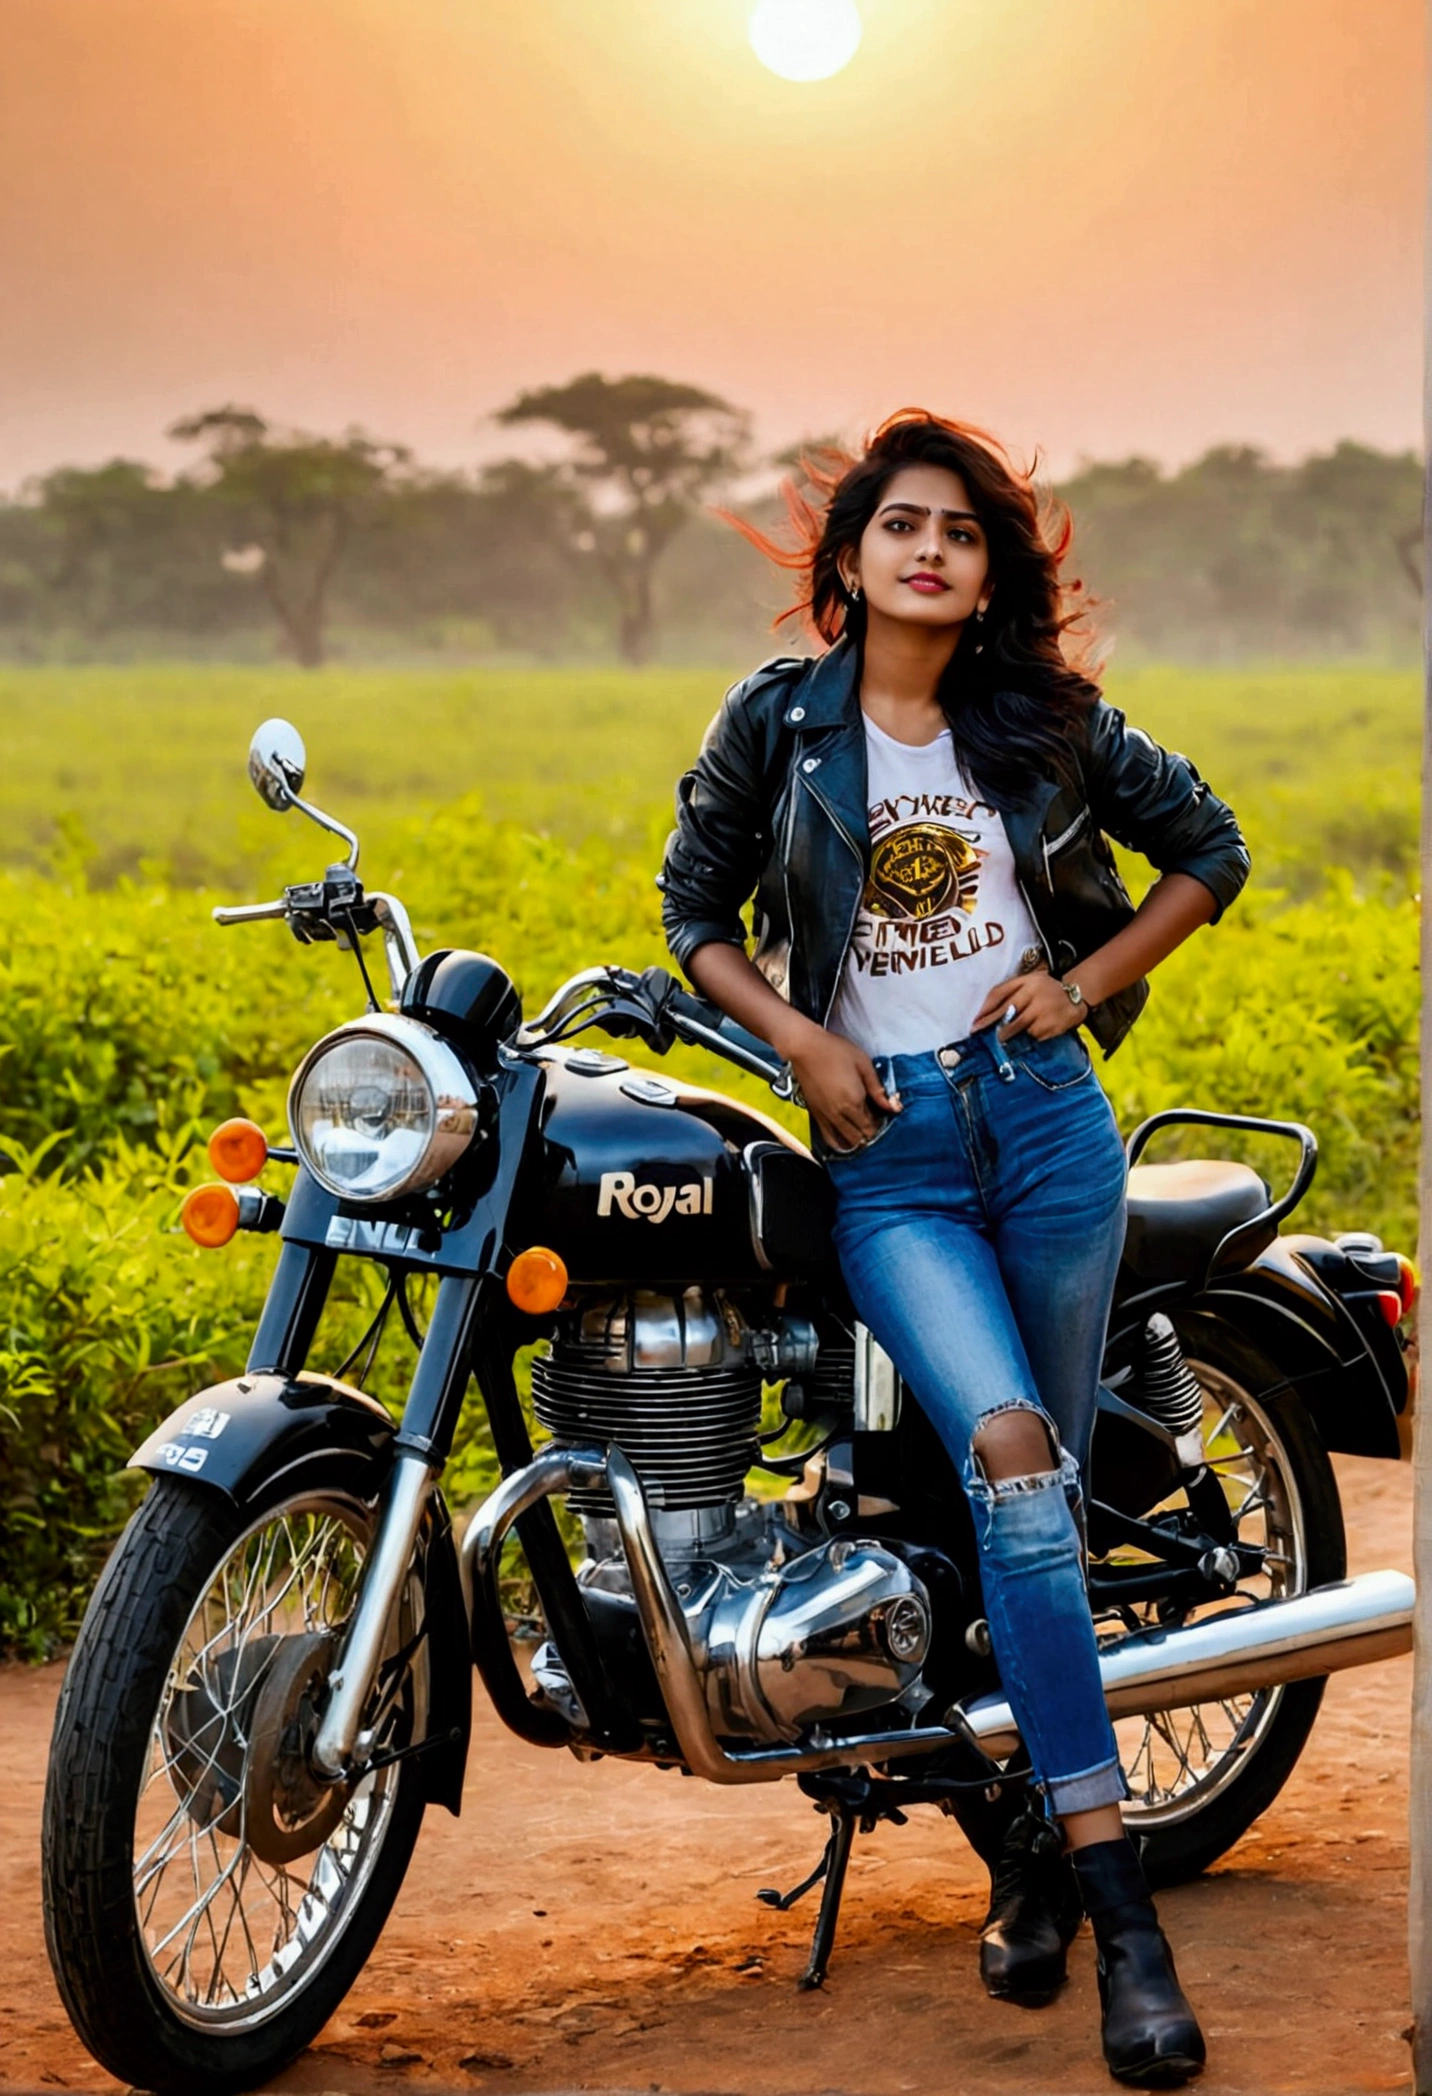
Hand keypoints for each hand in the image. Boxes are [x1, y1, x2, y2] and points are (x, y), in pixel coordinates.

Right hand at [783, 1021, 901, 1152]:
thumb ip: (878, 1088)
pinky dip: (838, 1142)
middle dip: (869, 1134)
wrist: (804, 1047)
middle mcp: (840, 1113)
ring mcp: (826, 1116)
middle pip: (860, 1137)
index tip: (882, 1117)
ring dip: (856, 1141)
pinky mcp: (815, 1114)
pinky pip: (828, 1137)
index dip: (879, 1125)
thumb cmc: (835, 1051)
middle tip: (873, 1124)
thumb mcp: (863, 1064)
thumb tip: (892, 1106)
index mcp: (854, 1100)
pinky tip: (844, 1140)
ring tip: (861, 1132)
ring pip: (845, 1141)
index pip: (871, 1126)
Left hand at [972, 969, 1084, 1041]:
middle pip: (1008, 1013)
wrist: (1076, 998)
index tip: (975, 1021)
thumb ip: (1008, 990)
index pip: (1001, 994)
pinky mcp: (1052, 1027)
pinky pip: (1033, 1035)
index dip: (986, 1009)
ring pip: (1019, 1027)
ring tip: (1003, 1036)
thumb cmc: (1045, 989)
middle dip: (993, 1025)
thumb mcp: (1028, 981)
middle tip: (981, 1033)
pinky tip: (1033, 1030)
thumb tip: (984, 1011)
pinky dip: (1028, 1035)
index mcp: (1028, 982)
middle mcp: (1036, 996)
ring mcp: (1045, 1012)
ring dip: (1009, 1033)